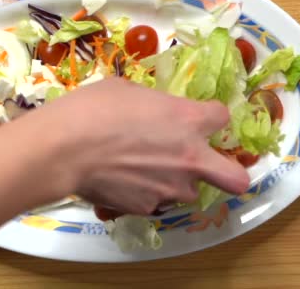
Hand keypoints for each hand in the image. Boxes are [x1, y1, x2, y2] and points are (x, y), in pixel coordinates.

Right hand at [28, 77, 249, 214]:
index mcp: (189, 120)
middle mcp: (190, 158)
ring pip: (188, 192)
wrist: (64, 148)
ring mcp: (171, 188)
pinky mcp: (146, 208)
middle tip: (206, 165)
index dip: (210, 118)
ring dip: (174, 182)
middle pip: (235, 178)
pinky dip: (143, 194)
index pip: (222, 118)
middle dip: (229, 173)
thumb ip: (154, 105)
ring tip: (142, 171)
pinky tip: (119, 182)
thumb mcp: (128, 91)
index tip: (196, 118)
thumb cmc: (93, 108)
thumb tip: (151, 114)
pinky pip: (154, 202)